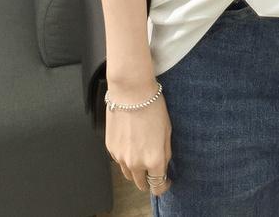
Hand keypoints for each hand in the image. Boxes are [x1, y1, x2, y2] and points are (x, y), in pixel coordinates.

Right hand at [105, 78, 172, 198]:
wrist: (131, 92)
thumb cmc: (152, 108)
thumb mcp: (167, 131)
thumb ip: (165, 153)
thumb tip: (163, 166)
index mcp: (153, 160)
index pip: (157, 185)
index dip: (163, 186)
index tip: (165, 181)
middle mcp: (136, 163)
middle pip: (141, 184)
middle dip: (148, 179)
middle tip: (153, 169)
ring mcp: (121, 157)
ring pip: (128, 174)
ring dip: (136, 170)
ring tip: (141, 153)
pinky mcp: (110, 149)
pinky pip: (119, 160)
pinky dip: (125, 157)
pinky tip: (131, 141)